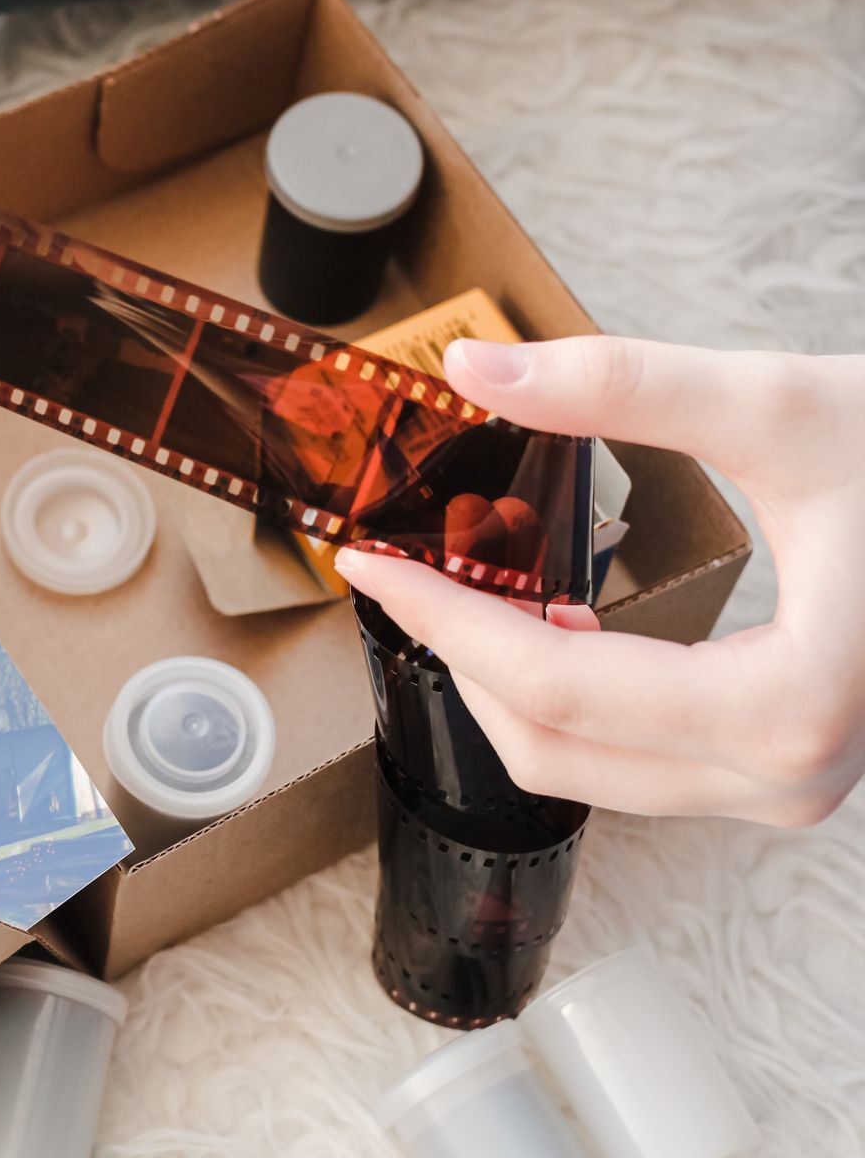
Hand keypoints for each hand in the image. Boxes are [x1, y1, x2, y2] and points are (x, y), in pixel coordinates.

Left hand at [335, 336, 864, 827]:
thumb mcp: (784, 405)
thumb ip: (623, 385)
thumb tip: (475, 370)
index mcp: (791, 707)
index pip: (552, 686)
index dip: (441, 619)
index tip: (365, 561)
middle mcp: (791, 777)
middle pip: (554, 747)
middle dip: (462, 657)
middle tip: (405, 568)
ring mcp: (791, 787)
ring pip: (588, 768)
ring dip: (508, 682)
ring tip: (468, 585)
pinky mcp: (784, 769)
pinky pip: (634, 759)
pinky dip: (570, 696)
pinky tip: (550, 619)